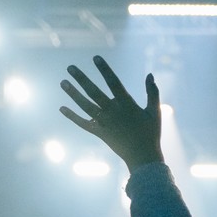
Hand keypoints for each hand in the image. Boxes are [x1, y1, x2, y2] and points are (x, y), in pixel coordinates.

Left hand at [60, 55, 164, 172]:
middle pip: (94, 92)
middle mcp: (113, 112)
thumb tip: (150, 75)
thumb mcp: (155, 112)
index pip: (114, 83)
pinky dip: (72, 117)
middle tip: (70, 67)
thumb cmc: (151, 134)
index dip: (104, 70)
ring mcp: (105, 123)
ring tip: (63, 82)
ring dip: (73, 94)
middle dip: (81, 79)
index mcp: (127, 105)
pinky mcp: (100, 133)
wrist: (143, 157)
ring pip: (86, 106)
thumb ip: (152, 93)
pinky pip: (84, 124)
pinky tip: (61, 108)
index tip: (95, 58)